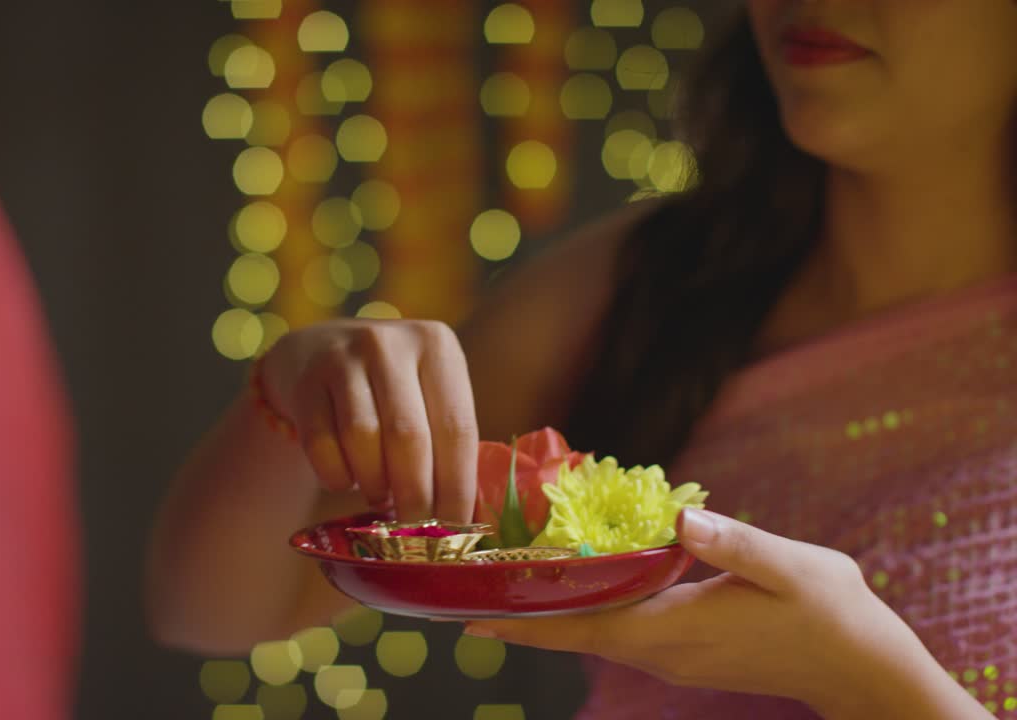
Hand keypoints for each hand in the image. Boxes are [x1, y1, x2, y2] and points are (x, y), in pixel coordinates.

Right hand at [259, 319, 477, 521]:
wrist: (315, 351)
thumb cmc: (388, 386)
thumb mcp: (425, 391)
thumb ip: (445, 439)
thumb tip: (463, 519)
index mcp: (437, 346)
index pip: (457, 428)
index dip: (457, 486)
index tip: (455, 529)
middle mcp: (390, 345)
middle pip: (409, 437)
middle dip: (415, 496)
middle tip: (416, 531)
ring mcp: (343, 358)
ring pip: (363, 441)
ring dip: (374, 484)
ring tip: (380, 495)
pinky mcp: (305, 381)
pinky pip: (321, 445)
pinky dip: (337, 476)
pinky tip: (346, 478)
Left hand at [465, 509, 937, 714]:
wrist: (863, 669)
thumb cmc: (832, 614)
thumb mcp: (792, 568)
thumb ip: (735, 542)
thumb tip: (682, 517)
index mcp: (678, 628)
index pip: (586, 625)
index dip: (529, 620)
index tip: (475, 615)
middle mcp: (664, 652)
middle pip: (577, 635)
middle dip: (523, 619)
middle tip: (468, 598)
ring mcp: (674, 660)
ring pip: (596, 638)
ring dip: (551, 618)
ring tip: (506, 592)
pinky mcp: (687, 657)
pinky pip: (620, 637)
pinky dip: (587, 617)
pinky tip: (577, 594)